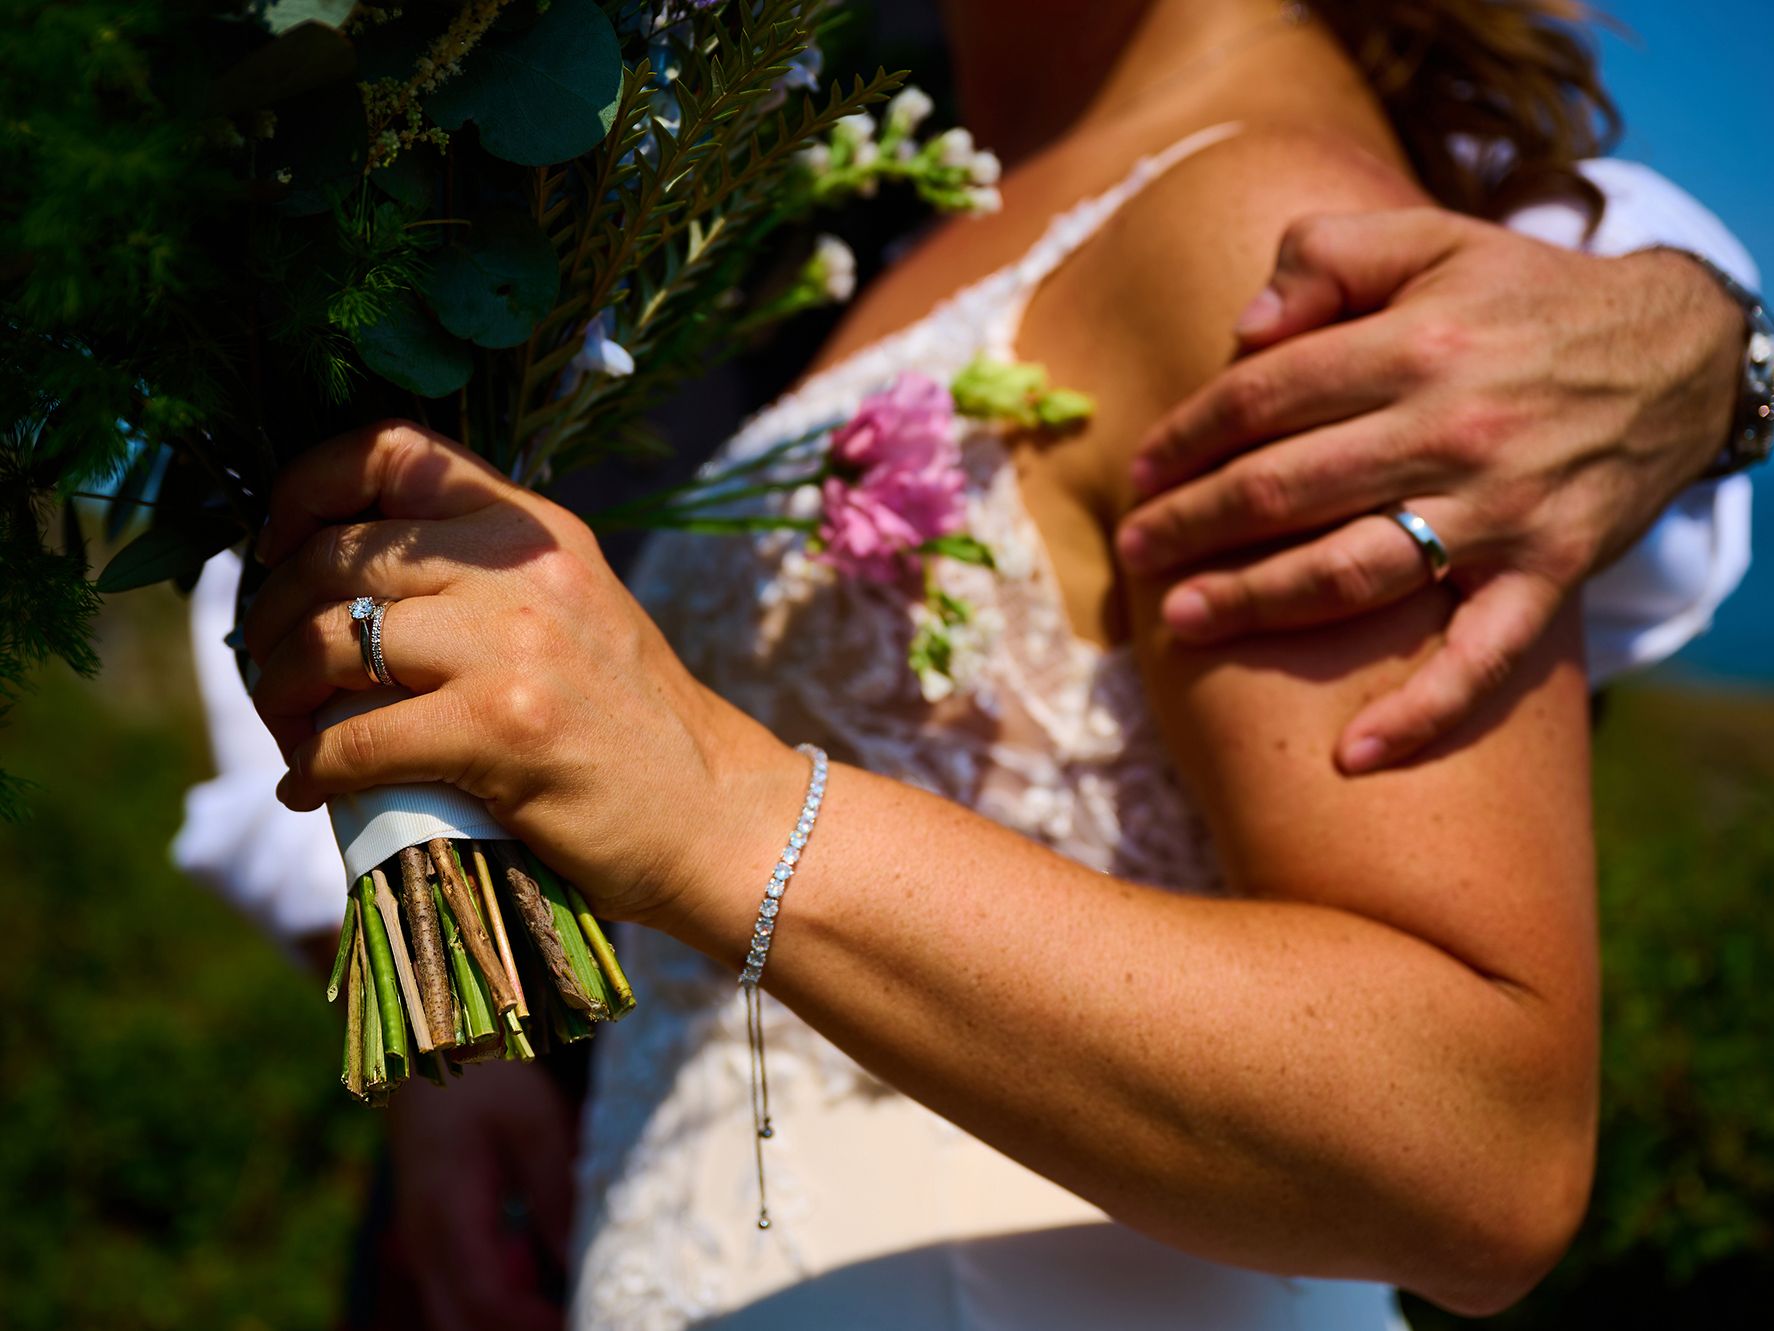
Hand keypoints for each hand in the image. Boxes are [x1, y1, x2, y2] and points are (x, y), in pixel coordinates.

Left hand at [242, 420, 794, 925]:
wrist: (717, 816)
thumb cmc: (632, 728)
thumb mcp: (570, 612)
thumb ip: (478, 579)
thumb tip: (333, 579)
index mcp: (536, 528)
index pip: (393, 448)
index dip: (304, 489)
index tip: (276, 551)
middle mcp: (525, 567)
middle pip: (336, 552)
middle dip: (270, 615)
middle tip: (268, 669)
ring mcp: (515, 645)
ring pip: (329, 640)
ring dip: (279, 693)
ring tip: (288, 731)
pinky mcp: (503, 730)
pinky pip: (352, 739)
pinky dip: (310, 770)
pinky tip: (313, 791)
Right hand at [386, 1059, 575, 1330]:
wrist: (430, 1050)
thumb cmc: (486, 1078)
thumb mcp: (534, 1122)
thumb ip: (556, 1192)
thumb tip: (585, 1260)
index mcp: (448, 1214)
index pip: (488, 1300)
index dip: (536, 1324)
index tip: (583, 1318)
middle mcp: (425, 1243)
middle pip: (465, 1324)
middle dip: (521, 1329)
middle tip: (579, 1314)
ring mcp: (423, 1246)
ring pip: (459, 1315)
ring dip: (510, 1317)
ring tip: (567, 1297)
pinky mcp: (433, 1241)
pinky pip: (460, 1293)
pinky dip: (500, 1301)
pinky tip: (541, 1271)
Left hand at [1114, 208, 1744, 771]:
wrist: (1682, 355)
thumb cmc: (1528, 297)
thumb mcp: (1431, 240)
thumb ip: (1326, 256)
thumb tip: (1241, 330)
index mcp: (1415, 344)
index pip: (1263, 397)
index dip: (1187, 438)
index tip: (1141, 473)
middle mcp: (1453, 430)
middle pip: (1285, 489)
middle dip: (1192, 525)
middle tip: (1133, 554)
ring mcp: (1504, 510)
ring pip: (1351, 573)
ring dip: (1256, 604)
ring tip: (1183, 623)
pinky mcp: (1550, 573)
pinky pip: (1481, 659)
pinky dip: (1421, 712)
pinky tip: (1351, 755)